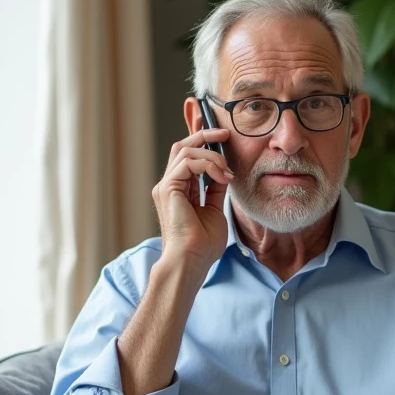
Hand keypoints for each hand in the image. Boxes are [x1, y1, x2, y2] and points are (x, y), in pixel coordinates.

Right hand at [153, 128, 233, 273]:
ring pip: (185, 150)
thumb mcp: (214, 210)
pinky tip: (222, 177)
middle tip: (226, 134)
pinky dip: (208, 164)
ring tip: (227, 172)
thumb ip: (214, 190)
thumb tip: (223, 174)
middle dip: (204, 135)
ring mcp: (166, 186)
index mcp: (178, 190)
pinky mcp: (168, 188)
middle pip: (182, 146)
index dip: (203, 141)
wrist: (192, 261)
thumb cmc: (202, 244)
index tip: (223, 137)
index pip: (187, 156)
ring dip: (212, 155)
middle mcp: (169, 185)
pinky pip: (188, 162)